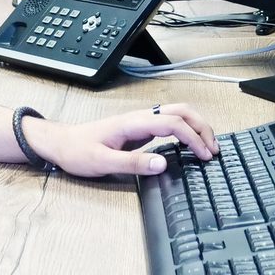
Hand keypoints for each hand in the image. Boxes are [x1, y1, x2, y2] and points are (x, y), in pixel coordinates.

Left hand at [24, 104, 218, 177]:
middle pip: (180, 110)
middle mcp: (139, 117)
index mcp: (134, 122)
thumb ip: (133, 163)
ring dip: (195, 126)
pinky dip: (185, 130)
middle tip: (215, 150)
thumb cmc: (77, 152)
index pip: (173, 123)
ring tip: (208, 147)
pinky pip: (168, 124)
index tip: (205, 156)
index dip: (193, 138)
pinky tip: (189, 146)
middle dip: (202, 126)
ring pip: (175, 114)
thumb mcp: (102, 162)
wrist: (59, 143)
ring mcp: (139, 122)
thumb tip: (163, 163)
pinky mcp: (138, 129)